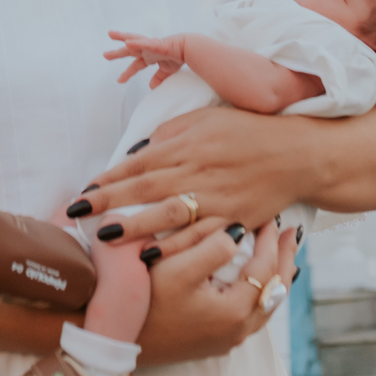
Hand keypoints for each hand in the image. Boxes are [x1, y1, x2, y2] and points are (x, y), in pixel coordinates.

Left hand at [83, 94, 375, 241]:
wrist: (299, 153)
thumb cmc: (249, 132)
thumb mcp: (207, 119)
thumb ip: (170, 134)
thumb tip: (136, 152)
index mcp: (189, 141)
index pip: (139, 162)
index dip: (108, 178)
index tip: (82, 191)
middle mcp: (199, 168)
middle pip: (145, 187)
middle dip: (108, 203)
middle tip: (76, 216)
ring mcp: (216, 195)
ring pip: (168, 213)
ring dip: (134, 226)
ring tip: (104, 238)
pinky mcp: (233, 218)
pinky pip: (198, 234)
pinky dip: (174, 246)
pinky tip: (152, 256)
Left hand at [105, 30, 185, 86]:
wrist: (189, 49)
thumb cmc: (179, 57)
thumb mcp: (166, 72)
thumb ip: (158, 78)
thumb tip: (151, 87)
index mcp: (149, 57)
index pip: (135, 66)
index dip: (127, 73)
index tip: (119, 81)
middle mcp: (147, 50)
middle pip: (129, 51)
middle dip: (117, 53)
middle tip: (105, 55)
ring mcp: (151, 45)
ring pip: (133, 40)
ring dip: (122, 37)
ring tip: (111, 33)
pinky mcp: (156, 43)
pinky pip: (144, 43)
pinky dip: (136, 43)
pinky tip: (127, 42)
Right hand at [137, 220, 298, 365]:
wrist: (117, 342)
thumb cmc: (145, 303)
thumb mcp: (176, 269)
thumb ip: (211, 248)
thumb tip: (237, 232)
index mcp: (234, 311)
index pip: (265, 268)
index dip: (271, 241)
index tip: (272, 217)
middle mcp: (237, 331)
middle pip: (275, 290)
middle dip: (284, 258)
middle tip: (293, 232)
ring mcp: (227, 340)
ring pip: (266, 305)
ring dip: (275, 276)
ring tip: (281, 254)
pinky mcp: (214, 343)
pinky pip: (252, 314)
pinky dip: (261, 292)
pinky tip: (256, 282)